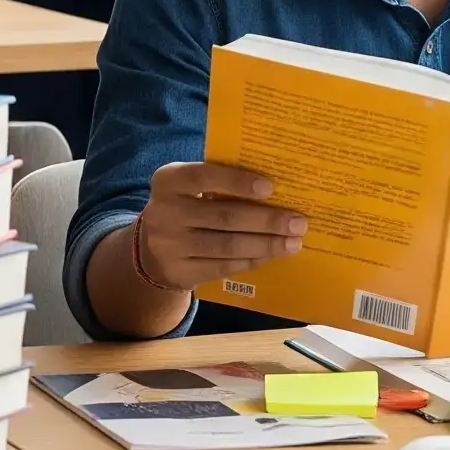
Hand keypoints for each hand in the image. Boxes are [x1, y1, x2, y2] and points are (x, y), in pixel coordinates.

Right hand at [132, 162, 308, 292]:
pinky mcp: (180, 272)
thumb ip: (219, 181)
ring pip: (227, 246)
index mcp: (169, 180)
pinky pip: (223, 267)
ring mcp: (169, 246)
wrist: (152, 248)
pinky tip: (271, 255)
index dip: (238, 182)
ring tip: (294, 242)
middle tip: (298, 222)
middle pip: (224, 216)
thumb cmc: (185, 206)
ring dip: (266, 244)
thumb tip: (275, 187)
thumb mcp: (190, 187)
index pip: (205, 177)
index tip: (271, 187)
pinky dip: (251, 260)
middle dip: (267, 220)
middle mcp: (165, 212)